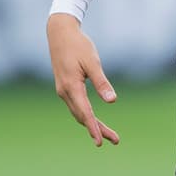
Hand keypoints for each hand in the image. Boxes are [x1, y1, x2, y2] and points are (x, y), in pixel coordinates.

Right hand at [47, 13, 120, 146]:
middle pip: (82, 117)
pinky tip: (93, 119)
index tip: (101, 142)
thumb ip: (101, 82)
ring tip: (108, 134)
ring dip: (92, 124)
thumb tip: (112, 101)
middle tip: (115, 140)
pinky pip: (76, 106)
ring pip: (78, 112)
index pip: (85, 113)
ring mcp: (63, 90)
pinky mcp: (65, 87)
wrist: (60, 33)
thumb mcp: (93, 62)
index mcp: (71, 87)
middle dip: (98, 129)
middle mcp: (65, 92)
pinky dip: (86, 115)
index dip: (94, 128)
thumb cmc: (78, 45)